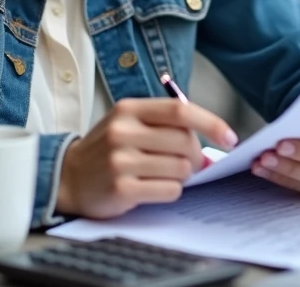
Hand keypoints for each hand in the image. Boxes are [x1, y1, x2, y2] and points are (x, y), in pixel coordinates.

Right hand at [55, 98, 237, 218]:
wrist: (69, 177)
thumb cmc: (109, 148)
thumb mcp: (129, 123)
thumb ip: (165, 124)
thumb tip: (211, 141)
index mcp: (129, 109)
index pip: (180, 111)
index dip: (210, 123)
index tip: (230, 137)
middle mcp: (123, 131)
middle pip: (184, 142)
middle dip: (196, 156)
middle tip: (191, 162)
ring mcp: (120, 161)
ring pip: (180, 168)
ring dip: (183, 175)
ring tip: (164, 174)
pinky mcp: (121, 189)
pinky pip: (169, 190)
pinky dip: (171, 191)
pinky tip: (154, 187)